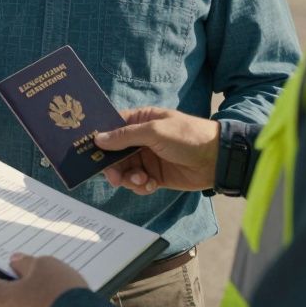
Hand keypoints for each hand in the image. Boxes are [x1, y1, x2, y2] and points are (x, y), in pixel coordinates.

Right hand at [97, 107, 219, 194]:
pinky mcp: (156, 175)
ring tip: (142, 180)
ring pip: (125, 170)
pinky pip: (138, 183)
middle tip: (114, 177)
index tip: (88, 151)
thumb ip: (125, 136)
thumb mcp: (155, 131)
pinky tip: (151, 184)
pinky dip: (141, 186)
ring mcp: (148, 158)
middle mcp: (141, 139)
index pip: (112, 126)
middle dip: (113, 166)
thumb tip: (98, 139)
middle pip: (114, 153)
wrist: (217, 159)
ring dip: (129, 178)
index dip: (100, 138)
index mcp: (141, 120)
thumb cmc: (188, 136)